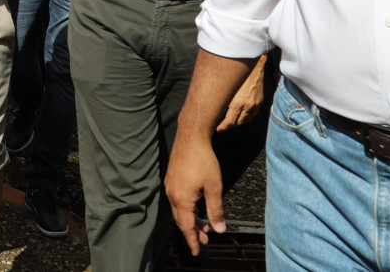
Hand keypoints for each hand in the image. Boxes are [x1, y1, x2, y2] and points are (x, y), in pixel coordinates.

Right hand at [165, 133, 225, 256]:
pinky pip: (178, 200)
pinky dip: (188, 209)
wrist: (191, 137)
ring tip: (205, 227)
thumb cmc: (203, 160)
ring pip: (180, 210)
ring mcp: (171, 186)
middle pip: (181, 220)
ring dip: (191, 220)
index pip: (187, 226)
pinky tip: (197, 208)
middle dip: (193, 232)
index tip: (197, 252)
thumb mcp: (214, 187)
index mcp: (182, 199)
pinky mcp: (172, 179)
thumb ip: (216, 210)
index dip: (192, 240)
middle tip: (205, 242)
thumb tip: (219, 229)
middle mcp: (172, 194)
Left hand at [216, 58, 266, 131]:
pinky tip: (241, 116)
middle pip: (237, 123)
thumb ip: (222, 100)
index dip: (223, 127)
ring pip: (246, 120)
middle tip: (222, 126)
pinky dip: (246, 118)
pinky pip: (253, 115)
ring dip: (238, 122)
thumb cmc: (236, 75)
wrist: (253, 66)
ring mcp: (255, 105)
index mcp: (237, 103)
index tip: (218, 129)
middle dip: (229, 125)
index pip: (230, 122)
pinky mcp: (260, 102)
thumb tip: (214, 109)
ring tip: (230, 122)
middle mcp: (248, 106)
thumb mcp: (226, 88)